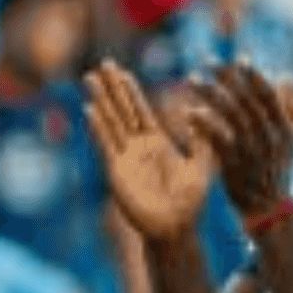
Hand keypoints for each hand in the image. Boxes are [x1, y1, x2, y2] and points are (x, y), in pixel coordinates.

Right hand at [83, 60, 213, 244]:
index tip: (121, 71)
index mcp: (156, 143)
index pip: (140, 110)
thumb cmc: (191, 201)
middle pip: (121, 110)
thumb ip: (202, 137)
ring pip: (111, 122)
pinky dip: (98, 127)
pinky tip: (90, 110)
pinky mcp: (117, 171)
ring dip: (101, 100)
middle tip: (101, 64)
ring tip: (90, 79)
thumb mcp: (203, 162)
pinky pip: (106, 144)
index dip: (130, 90)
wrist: (176, 228)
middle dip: (112, 87)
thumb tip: (198, 110)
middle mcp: (137, 147)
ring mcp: (124, 158)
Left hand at [186, 63, 292, 222]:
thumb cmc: (273, 172)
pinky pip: (217, 140)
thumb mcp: (287, 141)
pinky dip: (204, 124)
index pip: (269, 95)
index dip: (254, 76)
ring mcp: (252, 151)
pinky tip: (189, 112)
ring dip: (210, 95)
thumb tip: (285, 77)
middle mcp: (270, 137)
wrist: (268, 210)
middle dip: (227, 78)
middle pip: (247, 100)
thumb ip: (285, 109)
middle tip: (206, 61)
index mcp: (284, 128)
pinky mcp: (234, 165)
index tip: (239, 59)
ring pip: (231, 115)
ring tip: (191, 79)